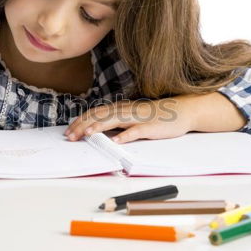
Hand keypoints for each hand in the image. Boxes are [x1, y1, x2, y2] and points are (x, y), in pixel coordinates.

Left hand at [64, 97, 195, 143]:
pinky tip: (116, 141)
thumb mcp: (131, 116)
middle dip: (83, 125)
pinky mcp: (150, 126)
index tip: (69, 131)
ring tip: (86, 134)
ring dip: (99, 127)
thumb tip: (98, 129)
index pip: (95, 112)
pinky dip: (125, 135)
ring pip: (115, 121)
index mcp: (120, 108)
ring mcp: (138, 118)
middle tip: (70, 136)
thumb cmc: (154, 116)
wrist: (181, 110)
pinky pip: (136, 131)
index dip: (80, 121)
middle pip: (100, 116)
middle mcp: (126, 111)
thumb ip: (116, 121)